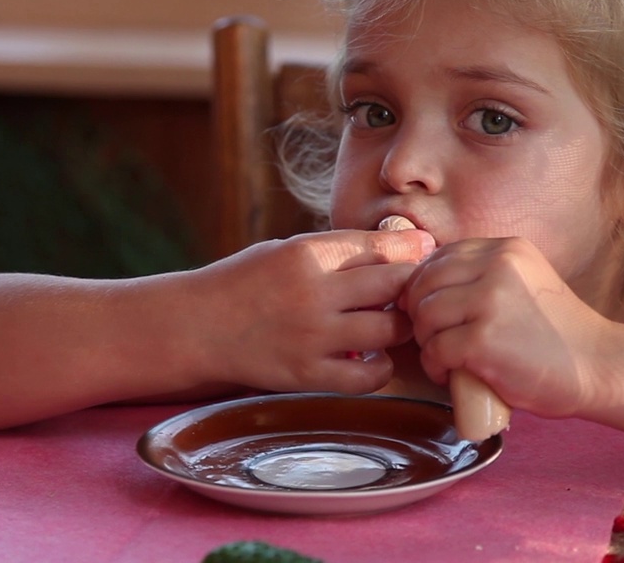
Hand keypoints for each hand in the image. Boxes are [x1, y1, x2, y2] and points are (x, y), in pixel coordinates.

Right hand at [192, 228, 435, 393]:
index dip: (413, 248)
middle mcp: (313, 293)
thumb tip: (408, 245)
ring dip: (402, 324)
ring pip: (390, 329)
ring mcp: (311, 336)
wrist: (196, 326)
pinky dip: (382, 367)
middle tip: (417, 289)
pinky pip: (368, 377)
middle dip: (414, 284)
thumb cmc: (246, 282)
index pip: (381, 245)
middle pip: (395, 283)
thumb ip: (341, 250)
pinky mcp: (307, 375)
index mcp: (306, 253)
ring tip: (396, 321)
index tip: (427, 251)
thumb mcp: (288, 250)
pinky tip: (373, 356)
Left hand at [399, 237, 607, 418]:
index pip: (440, 257)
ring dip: (426, 343)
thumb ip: (486, 275)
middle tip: (434, 340)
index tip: (432, 313)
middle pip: (425, 283)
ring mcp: (490, 301)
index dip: (425, 287)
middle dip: (419, 315)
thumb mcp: (525, 283)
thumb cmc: (559, 334)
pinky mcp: (483, 340)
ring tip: (445, 360)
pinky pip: (435, 349)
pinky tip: (451, 376)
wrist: (601, 367)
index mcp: (507, 249)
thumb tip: (426, 286)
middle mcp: (498, 266)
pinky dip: (435, 367)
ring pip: (425, 316)